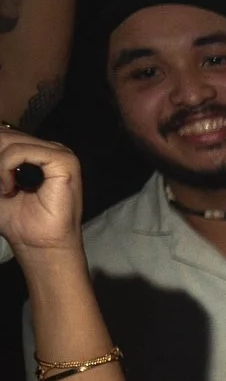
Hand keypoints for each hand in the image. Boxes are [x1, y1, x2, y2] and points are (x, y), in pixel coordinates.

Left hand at [0, 128, 79, 252]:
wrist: (39, 245)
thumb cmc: (18, 220)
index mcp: (34, 151)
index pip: (3, 135)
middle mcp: (48, 148)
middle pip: (3, 135)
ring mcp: (59, 153)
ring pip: (8, 141)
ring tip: (4, 190)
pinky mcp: (64, 162)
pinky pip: (20, 151)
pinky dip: (5, 168)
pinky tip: (10, 187)